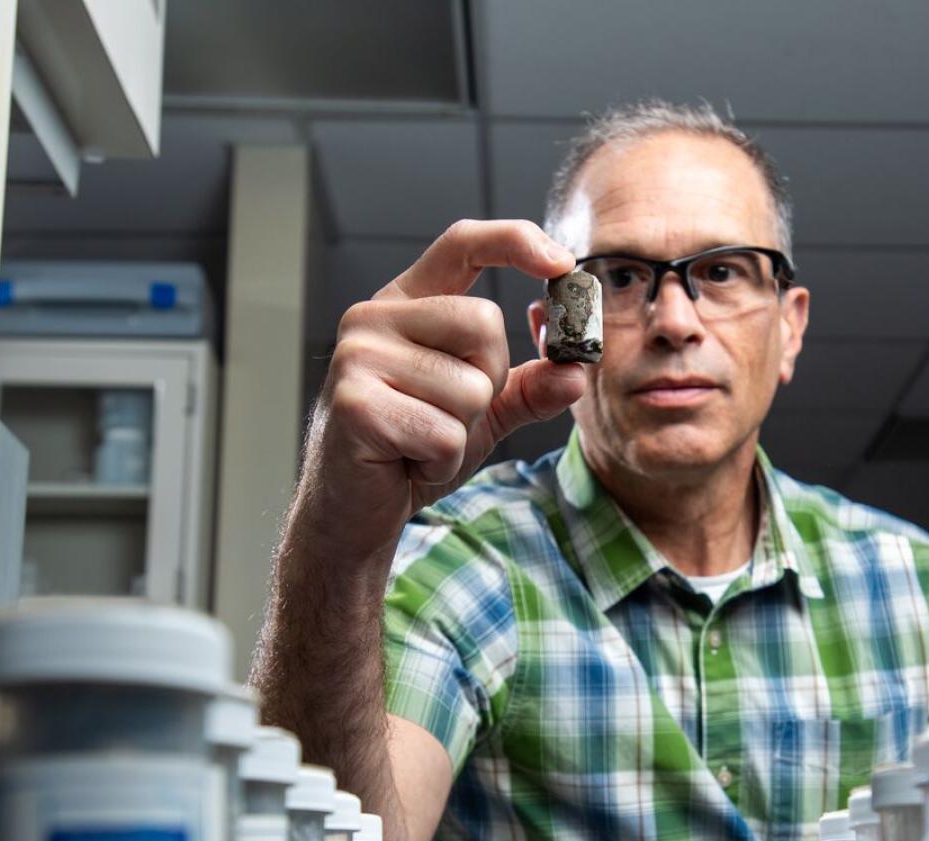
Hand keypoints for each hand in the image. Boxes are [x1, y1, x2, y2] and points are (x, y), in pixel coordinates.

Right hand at [302, 219, 586, 558]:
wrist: (354, 510)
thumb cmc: (412, 450)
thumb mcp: (482, 412)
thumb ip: (529, 387)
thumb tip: (575, 373)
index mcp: (406, 304)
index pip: (462, 244)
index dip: (516, 242)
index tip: (561, 264)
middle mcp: (374, 317)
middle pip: (483, 323)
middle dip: (487, 381)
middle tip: (447, 414)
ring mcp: (358, 357)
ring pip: (469, 386)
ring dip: (461, 430)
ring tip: (421, 441)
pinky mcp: (353, 404)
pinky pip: (444, 432)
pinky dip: (441, 461)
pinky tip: (408, 461)